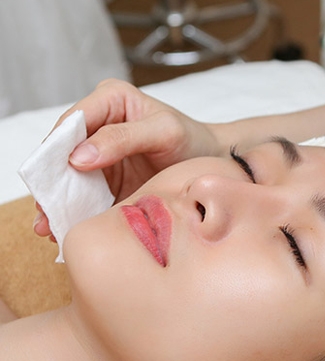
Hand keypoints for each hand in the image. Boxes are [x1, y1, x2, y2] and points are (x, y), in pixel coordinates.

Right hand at [34, 78, 218, 239]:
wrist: (211, 162)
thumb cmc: (192, 140)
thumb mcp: (165, 132)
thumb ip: (123, 138)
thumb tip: (78, 156)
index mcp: (110, 100)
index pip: (73, 121)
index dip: (58, 147)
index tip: (55, 175)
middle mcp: (98, 124)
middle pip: (61, 151)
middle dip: (51, 179)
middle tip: (45, 208)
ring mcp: (98, 154)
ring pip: (66, 176)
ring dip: (56, 200)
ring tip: (48, 225)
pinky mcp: (103, 179)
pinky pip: (81, 194)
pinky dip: (72, 210)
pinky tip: (63, 228)